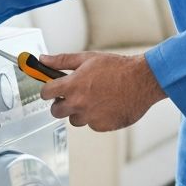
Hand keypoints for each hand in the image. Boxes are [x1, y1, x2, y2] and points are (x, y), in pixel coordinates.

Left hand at [38, 52, 167, 131]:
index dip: (48, 90)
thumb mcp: (87, 58)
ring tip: (94, 98)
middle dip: (61, 103)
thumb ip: (62, 61)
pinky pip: (91, 124)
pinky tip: (106, 105)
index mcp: (72, 86)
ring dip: (79, 111)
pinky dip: (95, 117)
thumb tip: (43, 59)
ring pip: (74, 119)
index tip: (52, 89)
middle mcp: (78, 104)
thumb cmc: (117, 68)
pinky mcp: (102, 126)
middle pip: (55, 111)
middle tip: (73, 95)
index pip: (45, 93)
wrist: (142, 81)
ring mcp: (90, 117)